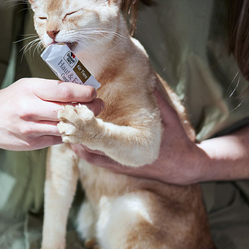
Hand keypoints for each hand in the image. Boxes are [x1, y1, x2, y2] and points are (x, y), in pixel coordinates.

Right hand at [0, 78, 102, 150]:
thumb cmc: (11, 99)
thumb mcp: (27, 86)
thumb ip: (51, 89)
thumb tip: (81, 91)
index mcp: (30, 89)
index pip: (64, 91)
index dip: (84, 92)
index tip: (94, 92)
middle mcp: (30, 109)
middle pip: (68, 110)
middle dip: (89, 108)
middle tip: (99, 105)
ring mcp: (30, 129)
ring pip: (65, 128)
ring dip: (81, 123)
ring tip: (90, 117)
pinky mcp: (32, 144)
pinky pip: (57, 139)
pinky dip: (69, 134)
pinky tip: (74, 128)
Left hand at [71, 90, 207, 184]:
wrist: (183, 168)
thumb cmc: (177, 143)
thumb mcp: (171, 120)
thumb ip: (159, 101)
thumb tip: (148, 80)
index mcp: (134, 146)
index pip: (103, 138)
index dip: (88, 127)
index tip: (77, 114)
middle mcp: (123, 157)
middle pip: (91, 147)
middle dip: (77, 132)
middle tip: (65, 118)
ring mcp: (119, 164)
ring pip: (89, 154)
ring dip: (77, 140)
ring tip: (66, 125)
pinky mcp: (118, 166)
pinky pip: (95, 159)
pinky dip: (83, 149)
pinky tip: (74, 139)